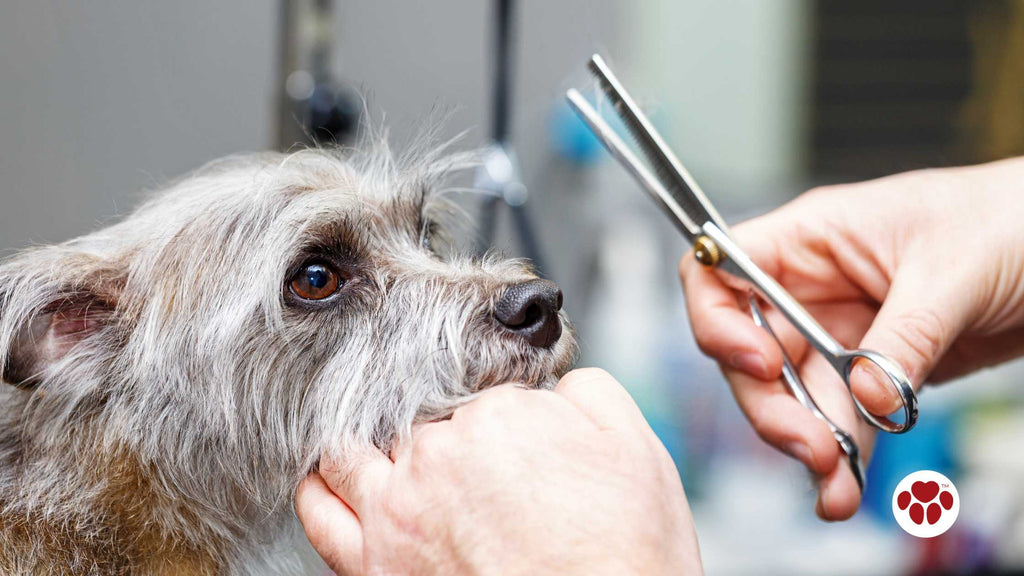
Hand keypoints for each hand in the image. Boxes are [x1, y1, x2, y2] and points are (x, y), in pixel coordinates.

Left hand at [295, 369, 702, 574]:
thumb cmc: (622, 555)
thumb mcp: (635, 446)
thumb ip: (588, 392)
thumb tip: (559, 383)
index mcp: (498, 416)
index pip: (485, 392)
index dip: (506, 415)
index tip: (519, 440)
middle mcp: (438, 455)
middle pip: (419, 419)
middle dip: (442, 429)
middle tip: (470, 459)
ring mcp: (399, 510)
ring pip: (354, 451)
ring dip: (365, 441)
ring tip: (381, 446)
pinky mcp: (374, 564)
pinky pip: (321, 514)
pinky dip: (318, 488)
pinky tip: (328, 480)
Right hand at [679, 157, 1023, 520]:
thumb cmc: (1007, 219)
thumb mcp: (953, 271)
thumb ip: (902, 336)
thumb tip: (865, 396)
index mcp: (811, 239)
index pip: (720, 272)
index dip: (717, 319)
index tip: (757, 362)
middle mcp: (811, 288)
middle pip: (749, 352)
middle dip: (772, 405)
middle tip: (810, 448)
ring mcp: (838, 332)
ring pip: (794, 397)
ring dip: (809, 444)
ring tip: (836, 487)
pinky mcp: (872, 370)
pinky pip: (842, 417)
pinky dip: (844, 454)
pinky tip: (847, 485)